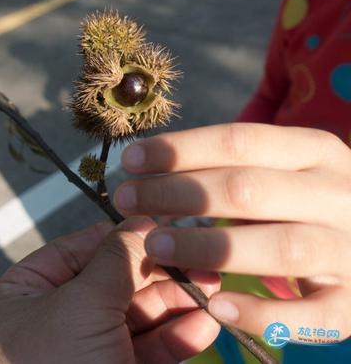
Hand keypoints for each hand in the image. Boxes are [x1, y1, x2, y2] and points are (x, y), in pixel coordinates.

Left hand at [0, 217, 219, 363]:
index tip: (162, 227)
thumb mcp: (78, 307)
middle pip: (111, 284)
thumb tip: (140, 223)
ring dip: (175, 305)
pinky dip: (176, 338)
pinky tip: (204, 324)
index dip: (119, 238)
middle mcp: (50, 322)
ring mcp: (82, 354)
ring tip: (213, 291)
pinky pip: (147, 352)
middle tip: (201, 262)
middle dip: (157, 274)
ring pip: (134, 319)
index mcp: (22, 296)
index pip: (75, 251)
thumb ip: (114, 261)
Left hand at [114, 123, 350, 341]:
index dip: (181, 149)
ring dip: (210, 247)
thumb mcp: (276, 173)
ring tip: (155, 247)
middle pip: (251, 189)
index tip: (130, 160)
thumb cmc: (300, 206)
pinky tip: (213, 306)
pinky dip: (261, 313)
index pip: (241, 140)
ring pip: (281, 247)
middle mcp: (339, 195)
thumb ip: (226, 170)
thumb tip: (146, 169)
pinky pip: (310, 316)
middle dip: (179, 194)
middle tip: (127, 201)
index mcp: (316, 152)